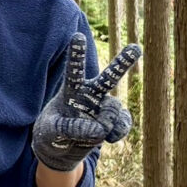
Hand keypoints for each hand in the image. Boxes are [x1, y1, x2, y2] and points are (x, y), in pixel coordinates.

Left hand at [32, 33, 139, 171]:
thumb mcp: (50, 131)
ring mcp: (104, 107)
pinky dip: (117, 132)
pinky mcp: (114, 121)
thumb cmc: (50, 133)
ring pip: (114, 108)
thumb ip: (69, 128)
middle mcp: (90, 94)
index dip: (77, 54)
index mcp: (71, 89)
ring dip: (106, 122)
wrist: (60, 150)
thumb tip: (99, 129)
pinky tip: (108, 138)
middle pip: (109, 76)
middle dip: (122, 63)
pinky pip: (123, 123)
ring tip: (93, 132)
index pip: (74, 70)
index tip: (78, 36)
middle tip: (136, 48)